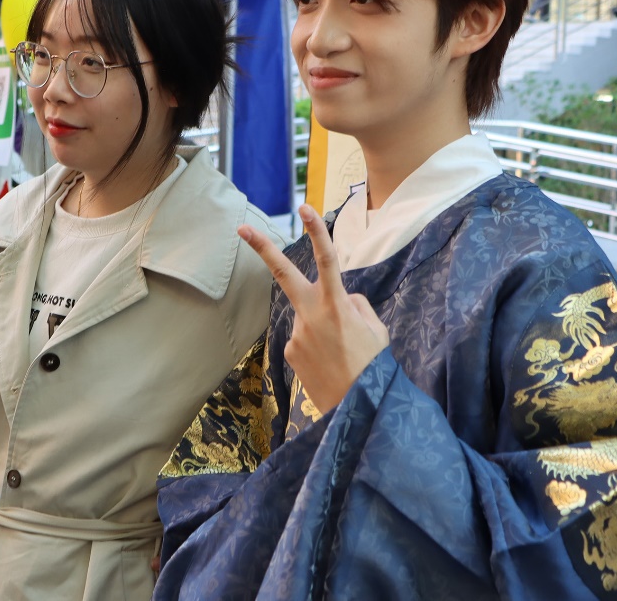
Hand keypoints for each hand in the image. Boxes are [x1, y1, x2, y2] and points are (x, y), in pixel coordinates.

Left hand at [238, 204, 389, 411]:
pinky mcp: (289, 351)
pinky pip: (305, 338)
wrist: (358, 408)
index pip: (326, 259)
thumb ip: (356, 304)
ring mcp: (296, 333)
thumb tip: (341, 297)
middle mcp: (311, 314)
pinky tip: (329, 364)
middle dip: (262, 248)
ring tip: (341, 355)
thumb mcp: (376, 328)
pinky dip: (318, 346)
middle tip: (241, 227)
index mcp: (337, 304)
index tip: (305, 208)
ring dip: (323, 329)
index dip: (316, 232)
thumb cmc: (373, 365)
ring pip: (308, 317)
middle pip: (283, 274)